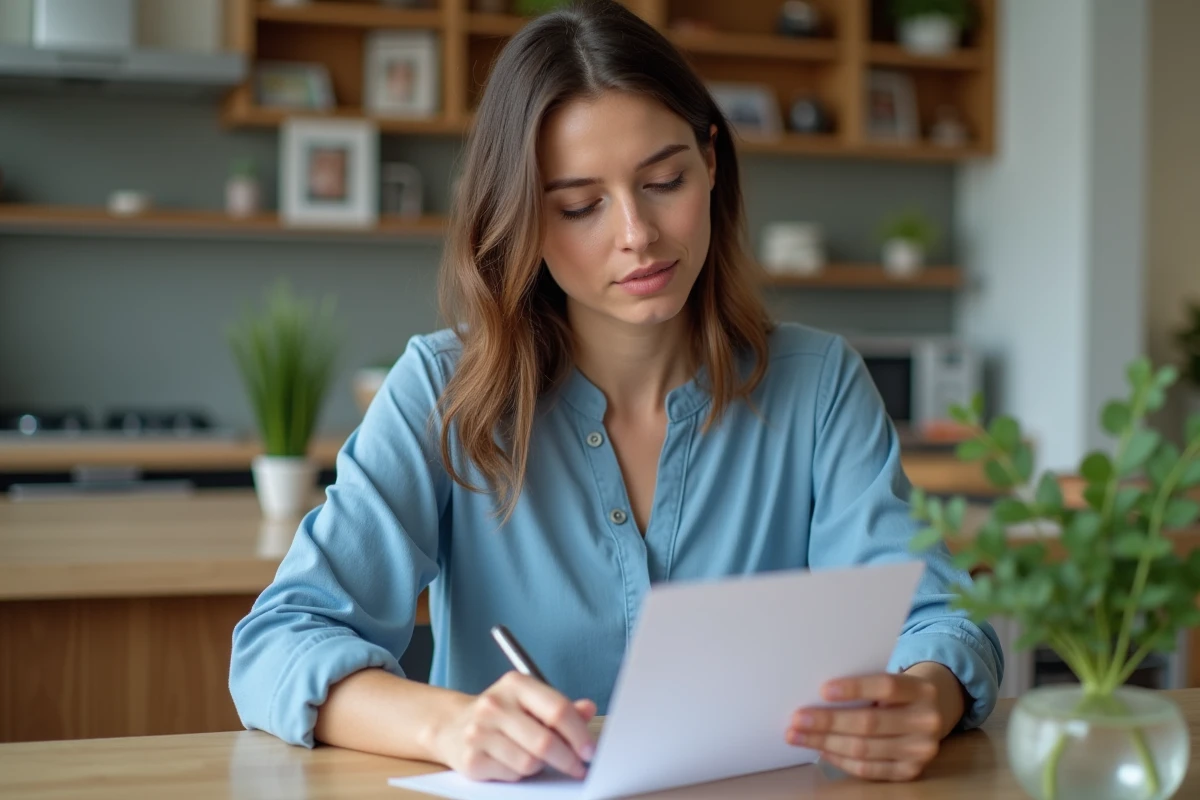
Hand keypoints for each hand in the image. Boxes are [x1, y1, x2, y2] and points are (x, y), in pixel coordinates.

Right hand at [429, 671, 596, 781]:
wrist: (452, 725)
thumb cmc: (501, 713)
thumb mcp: (530, 701)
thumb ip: (559, 707)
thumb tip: (588, 709)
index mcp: (515, 684)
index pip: (557, 710)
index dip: (579, 734)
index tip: (590, 750)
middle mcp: (495, 705)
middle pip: (545, 741)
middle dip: (568, 759)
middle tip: (578, 767)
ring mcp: (479, 732)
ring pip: (529, 763)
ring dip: (540, 767)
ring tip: (536, 758)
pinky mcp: (471, 760)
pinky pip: (511, 775)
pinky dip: (519, 774)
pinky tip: (513, 762)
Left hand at [785, 667, 959, 781]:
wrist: (935, 710)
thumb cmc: (899, 691)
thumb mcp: (892, 678)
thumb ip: (865, 683)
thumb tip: (815, 694)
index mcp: (921, 689)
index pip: (886, 686)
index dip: (854, 688)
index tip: (822, 690)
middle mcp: (926, 721)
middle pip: (870, 722)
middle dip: (828, 722)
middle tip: (796, 719)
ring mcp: (921, 750)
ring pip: (865, 749)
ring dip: (825, 743)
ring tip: (798, 736)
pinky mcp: (911, 771)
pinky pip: (869, 769)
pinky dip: (840, 760)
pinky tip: (821, 750)